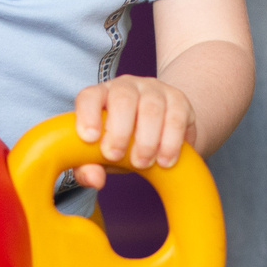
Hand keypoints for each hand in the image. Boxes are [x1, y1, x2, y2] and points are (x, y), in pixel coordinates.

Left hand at [71, 76, 198, 189]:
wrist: (158, 133)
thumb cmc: (121, 142)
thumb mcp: (101, 157)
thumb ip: (89, 168)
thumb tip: (94, 179)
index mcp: (100, 96)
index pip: (89, 96)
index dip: (87, 115)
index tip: (90, 138)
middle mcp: (127, 86)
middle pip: (123, 98)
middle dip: (119, 131)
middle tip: (116, 157)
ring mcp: (154, 89)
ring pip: (151, 107)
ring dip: (147, 140)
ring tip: (143, 163)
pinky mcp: (178, 99)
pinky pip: (176, 117)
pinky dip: (170, 142)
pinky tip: (164, 160)